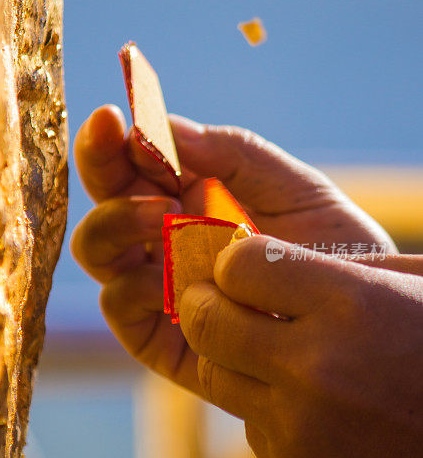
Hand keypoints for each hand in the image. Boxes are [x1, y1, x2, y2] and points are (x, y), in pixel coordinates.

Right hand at [72, 104, 394, 394]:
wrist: (360, 328)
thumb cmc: (330, 251)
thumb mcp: (294, 189)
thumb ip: (234, 155)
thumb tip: (163, 126)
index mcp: (186, 198)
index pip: (132, 161)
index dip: (112, 139)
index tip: (113, 117)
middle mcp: (161, 240)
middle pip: (104, 198)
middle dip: (100, 166)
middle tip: (117, 144)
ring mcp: (154, 288)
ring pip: (97, 249)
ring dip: (118, 221)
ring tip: (165, 212)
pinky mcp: (157, 339)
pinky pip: (119, 305)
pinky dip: (133, 285)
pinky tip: (170, 280)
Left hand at [179, 237, 422, 457]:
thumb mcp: (417, 286)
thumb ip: (339, 267)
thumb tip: (261, 250)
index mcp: (351, 304)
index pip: (238, 264)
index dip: (236, 261)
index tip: (246, 266)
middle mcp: (315, 367)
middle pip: (205, 320)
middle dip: (206, 303)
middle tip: (219, 301)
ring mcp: (301, 427)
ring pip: (214, 375)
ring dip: (230, 356)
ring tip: (270, 350)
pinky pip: (249, 423)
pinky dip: (266, 407)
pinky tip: (312, 405)